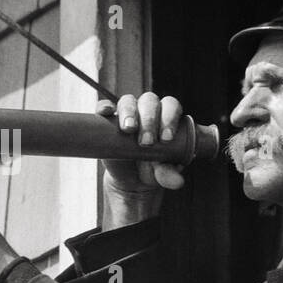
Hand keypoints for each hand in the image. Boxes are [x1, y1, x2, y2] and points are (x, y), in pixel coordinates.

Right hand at [97, 93, 185, 228]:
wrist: (132, 179)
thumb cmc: (154, 169)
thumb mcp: (163, 172)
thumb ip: (170, 174)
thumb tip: (177, 181)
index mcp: (166, 116)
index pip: (170, 106)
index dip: (169, 117)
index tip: (166, 138)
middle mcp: (148, 110)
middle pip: (149, 101)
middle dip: (149, 119)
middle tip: (147, 142)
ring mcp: (127, 113)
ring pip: (128, 101)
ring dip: (129, 112)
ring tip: (129, 130)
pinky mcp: (109, 121)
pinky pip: (104, 107)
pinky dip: (104, 106)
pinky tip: (107, 112)